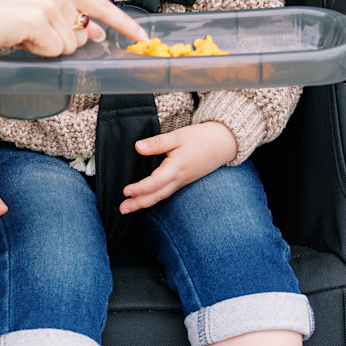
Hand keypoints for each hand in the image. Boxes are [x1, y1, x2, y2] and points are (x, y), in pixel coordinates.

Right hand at [0, 0, 143, 63]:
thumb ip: (65, 14)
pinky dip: (38, 52)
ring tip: (19, 33)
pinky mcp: (38, 18)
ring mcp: (49, 0)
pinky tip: (17, 38)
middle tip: (30, 32)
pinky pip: (55, 50)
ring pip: (69, 44)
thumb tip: (94, 33)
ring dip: (47, 47)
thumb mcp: (33, 6)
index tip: (140, 35)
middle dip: (62, 40)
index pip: (99, 2)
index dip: (122, 22)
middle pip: (82, 31)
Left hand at [119, 121, 237, 213]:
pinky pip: (167, 193)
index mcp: (176, 167)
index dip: (140, 188)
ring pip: (161, 196)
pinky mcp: (183, 181)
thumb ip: (157, 143)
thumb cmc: (200, 138)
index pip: (155, 182)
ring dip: (144, 203)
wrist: (223, 144)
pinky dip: (154, 198)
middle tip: (122, 209)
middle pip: (157, 195)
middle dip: (139, 203)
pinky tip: (146, 199)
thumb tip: (138, 147)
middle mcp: (179, 178)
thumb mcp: (178, 136)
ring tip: (128, 208)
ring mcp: (182, 182)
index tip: (126, 191)